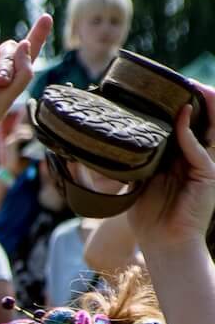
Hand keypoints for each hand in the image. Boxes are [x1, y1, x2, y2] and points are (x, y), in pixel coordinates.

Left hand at [127, 84, 214, 253]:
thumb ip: (138, 159)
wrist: (164, 244)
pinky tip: (182, 116)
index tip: (164, 88)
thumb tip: (118, 138)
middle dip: (195, 98)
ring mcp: (205, 164)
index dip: (179, 105)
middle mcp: (197, 156)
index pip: (186, 124)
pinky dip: (190, 133)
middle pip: (202, 120)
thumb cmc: (149, 216)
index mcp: (182, 157)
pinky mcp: (208, 175)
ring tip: (191, 86)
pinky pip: (200, 149)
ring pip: (210, 127)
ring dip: (203, 105)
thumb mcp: (139, 180)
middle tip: (179, 80)